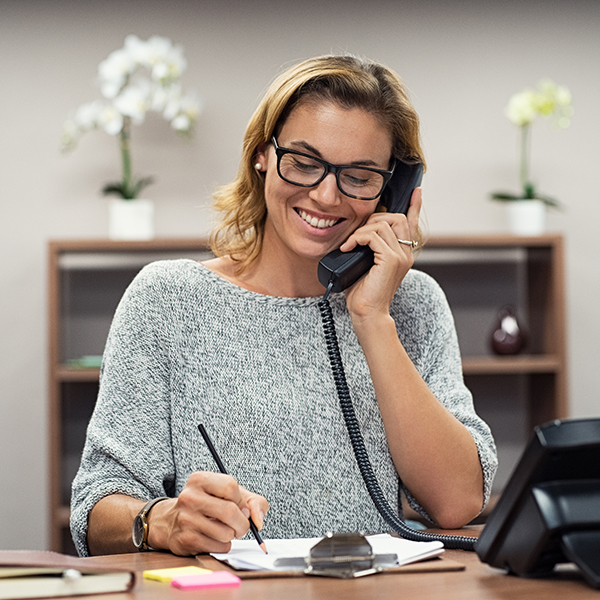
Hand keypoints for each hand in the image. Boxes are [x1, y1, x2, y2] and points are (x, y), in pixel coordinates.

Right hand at [148, 471, 268, 555]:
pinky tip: (214, 538)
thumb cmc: (208, 505)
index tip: (241, 507)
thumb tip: (258, 520)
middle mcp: (190, 497)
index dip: (241, 500)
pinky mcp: (185, 540)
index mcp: (200, 479)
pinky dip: (223, 546)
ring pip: (226, 533)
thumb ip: (253, 501)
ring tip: (225, 530)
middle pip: (229, 511)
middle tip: (241, 526)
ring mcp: (186, 519)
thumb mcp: (229, 494)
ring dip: (232, 535)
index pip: (230, 486)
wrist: (172, 522)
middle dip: (242, 523)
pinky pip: (218, 547)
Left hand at [340, 187, 421, 319]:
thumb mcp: (366, 264)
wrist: (367, 313)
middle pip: (397, 217)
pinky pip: (373, 236)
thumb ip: (370, 248)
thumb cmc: (364, 293)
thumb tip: (358, 235)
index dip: (415, 206)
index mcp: (403, 253)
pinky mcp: (391, 260)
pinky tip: (348, 248)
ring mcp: (400, 256)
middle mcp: (406, 253)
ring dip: (362, 230)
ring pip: (383, 224)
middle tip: (358, 234)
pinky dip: (357, 238)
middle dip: (374, 218)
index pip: (412, 224)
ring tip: (350, 244)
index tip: (416, 191)